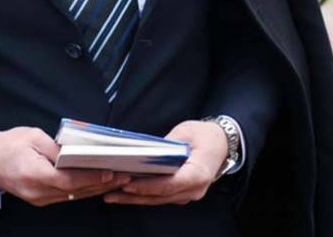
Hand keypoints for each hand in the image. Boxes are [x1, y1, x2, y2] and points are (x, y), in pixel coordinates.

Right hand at [0, 127, 129, 206]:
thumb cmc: (8, 145)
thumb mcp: (32, 137)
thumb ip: (56, 147)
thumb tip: (78, 153)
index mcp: (32, 173)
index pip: (67, 180)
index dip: (89, 177)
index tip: (108, 172)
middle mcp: (36, 191)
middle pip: (74, 191)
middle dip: (101, 183)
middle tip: (125, 175)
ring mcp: (38, 198)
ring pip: (73, 196)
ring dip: (97, 189)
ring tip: (119, 179)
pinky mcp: (41, 199)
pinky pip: (67, 197)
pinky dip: (84, 190)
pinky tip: (99, 183)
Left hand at [103, 120, 227, 206]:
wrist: (222, 143)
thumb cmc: (205, 135)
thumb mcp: (185, 132)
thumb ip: (166, 144)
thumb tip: (144, 151)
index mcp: (198, 173)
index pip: (169, 184)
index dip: (147, 186)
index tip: (128, 184)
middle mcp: (195, 189)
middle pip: (160, 196)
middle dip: (134, 196)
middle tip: (110, 194)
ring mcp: (190, 194)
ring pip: (159, 200)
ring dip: (135, 199)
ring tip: (112, 196)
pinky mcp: (183, 193)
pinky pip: (161, 197)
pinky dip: (144, 195)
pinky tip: (126, 193)